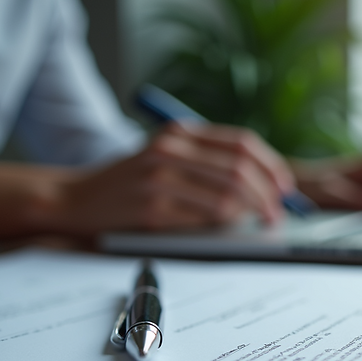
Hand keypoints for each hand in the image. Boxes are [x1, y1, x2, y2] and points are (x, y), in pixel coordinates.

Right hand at [52, 122, 294, 233]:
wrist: (76, 198)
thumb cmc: (130, 183)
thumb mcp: (167, 159)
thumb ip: (206, 164)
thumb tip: (260, 186)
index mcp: (179, 133)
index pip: (241, 143)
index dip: (271, 166)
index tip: (285, 187)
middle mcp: (171, 149)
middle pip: (239, 169)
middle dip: (267, 194)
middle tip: (278, 214)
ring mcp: (160, 177)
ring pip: (226, 195)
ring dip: (250, 212)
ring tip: (258, 223)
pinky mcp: (152, 207)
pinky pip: (203, 217)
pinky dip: (222, 224)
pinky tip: (225, 227)